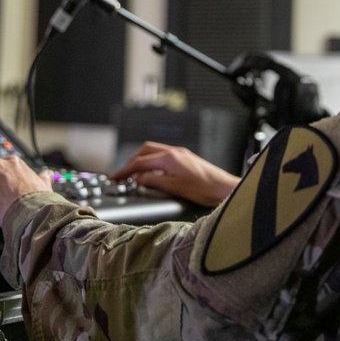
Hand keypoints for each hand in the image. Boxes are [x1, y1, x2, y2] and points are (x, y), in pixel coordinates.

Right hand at [110, 142, 239, 206]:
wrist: (224, 188)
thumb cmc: (204, 189)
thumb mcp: (174, 188)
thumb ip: (153, 181)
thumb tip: (138, 178)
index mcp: (169, 158)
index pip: (140, 162)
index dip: (125, 170)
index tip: (115, 177)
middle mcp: (174, 152)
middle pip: (145, 151)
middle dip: (131, 161)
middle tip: (123, 174)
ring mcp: (180, 154)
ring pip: (154, 152)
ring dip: (142, 161)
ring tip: (135, 174)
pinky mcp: (185, 159)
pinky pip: (163, 156)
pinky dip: (152, 163)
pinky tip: (152, 174)